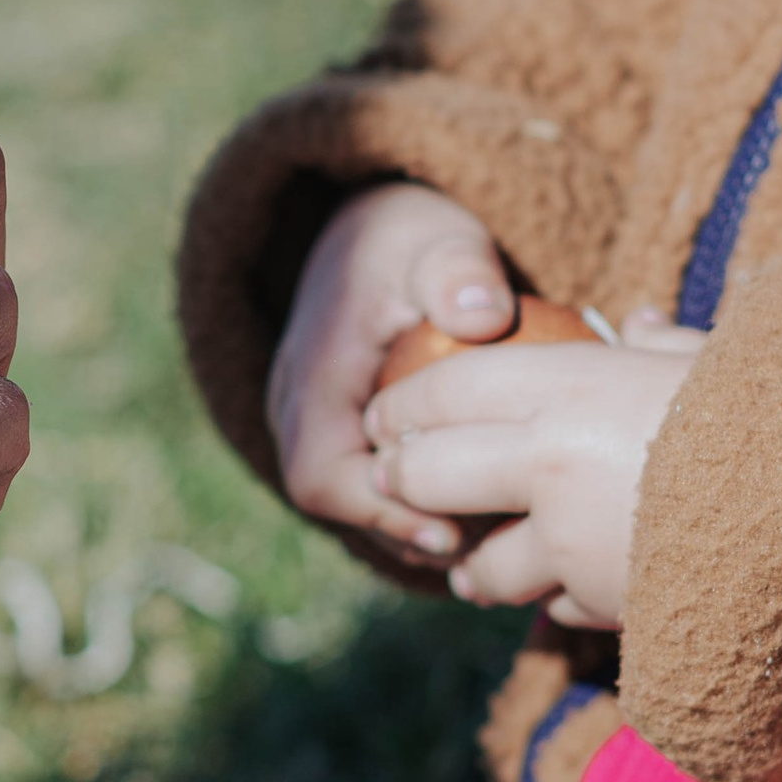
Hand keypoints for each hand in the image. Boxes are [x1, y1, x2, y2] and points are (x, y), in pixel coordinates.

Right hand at [267, 181, 517, 555]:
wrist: (372, 231)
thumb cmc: (412, 238)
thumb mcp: (438, 239)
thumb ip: (458, 271)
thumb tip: (482, 316)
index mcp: (312, 374)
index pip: (321, 474)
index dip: (380, 513)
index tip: (451, 530)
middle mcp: (296, 407)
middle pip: (335, 501)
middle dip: (403, 530)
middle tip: (482, 550)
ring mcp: (313, 421)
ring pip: (350, 500)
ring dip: (409, 524)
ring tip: (485, 542)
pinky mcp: (340, 429)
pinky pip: (364, 485)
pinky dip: (411, 506)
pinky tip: (474, 517)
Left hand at [363, 311, 704, 626]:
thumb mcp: (726, 356)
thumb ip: (669, 343)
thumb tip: (638, 321)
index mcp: (570, 387)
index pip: (444, 388)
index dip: (402, 402)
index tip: (384, 415)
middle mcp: (548, 466)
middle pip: (426, 475)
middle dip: (402, 480)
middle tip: (394, 482)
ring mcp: (569, 547)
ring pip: (479, 567)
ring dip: (473, 565)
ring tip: (472, 564)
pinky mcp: (604, 610)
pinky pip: (557, 609)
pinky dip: (556, 602)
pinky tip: (567, 594)